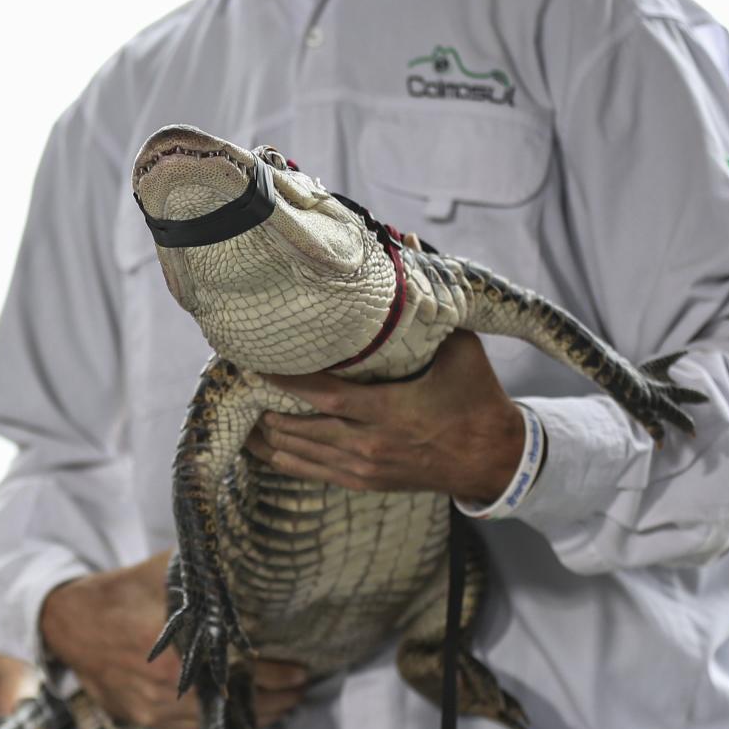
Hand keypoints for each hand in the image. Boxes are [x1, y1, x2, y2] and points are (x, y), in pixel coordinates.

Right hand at [40, 553, 307, 728]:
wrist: (71, 622)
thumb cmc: (125, 590)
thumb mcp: (169, 571)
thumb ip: (208, 577)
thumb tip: (254, 564)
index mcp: (181, 651)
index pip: (244, 672)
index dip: (278, 675)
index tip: (303, 670)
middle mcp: (170, 688)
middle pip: (235, 704)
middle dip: (273, 700)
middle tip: (300, 689)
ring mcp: (155, 709)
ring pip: (215, 723)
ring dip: (251, 718)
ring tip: (282, 705)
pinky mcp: (143, 718)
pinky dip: (219, 725)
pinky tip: (240, 717)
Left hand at [248, 330, 525, 503]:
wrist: (492, 457)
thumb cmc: (475, 396)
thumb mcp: (462, 348)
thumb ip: (432, 307)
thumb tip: (416, 246)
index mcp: (391, 409)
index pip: (323, 395)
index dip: (286, 381)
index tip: (256, 363)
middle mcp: (372, 443)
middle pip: (300, 429)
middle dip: (264, 408)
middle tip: (236, 383)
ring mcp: (366, 468)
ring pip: (300, 455)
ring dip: (266, 435)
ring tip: (238, 411)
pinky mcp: (365, 482)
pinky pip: (312, 473)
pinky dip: (283, 459)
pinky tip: (259, 446)